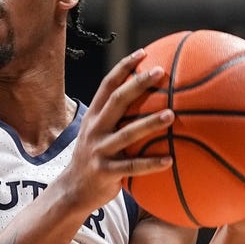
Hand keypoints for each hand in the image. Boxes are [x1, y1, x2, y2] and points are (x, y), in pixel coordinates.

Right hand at [55, 50, 174, 212]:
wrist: (73, 190)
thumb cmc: (94, 158)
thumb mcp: (97, 134)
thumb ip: (117, 120)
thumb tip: (149, 103)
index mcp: (93, 117)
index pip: (107, 86)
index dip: (124, 68)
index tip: (143, 53)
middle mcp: (94, 130)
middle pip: (116, 101)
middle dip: (138, 84)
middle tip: (160, 71)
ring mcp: (99, 151)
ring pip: (126, 134)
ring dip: (149, 123)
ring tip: (171, 114)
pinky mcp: (105, 172)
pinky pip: (132, 167)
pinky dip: (151, 163)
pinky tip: (170, 160)